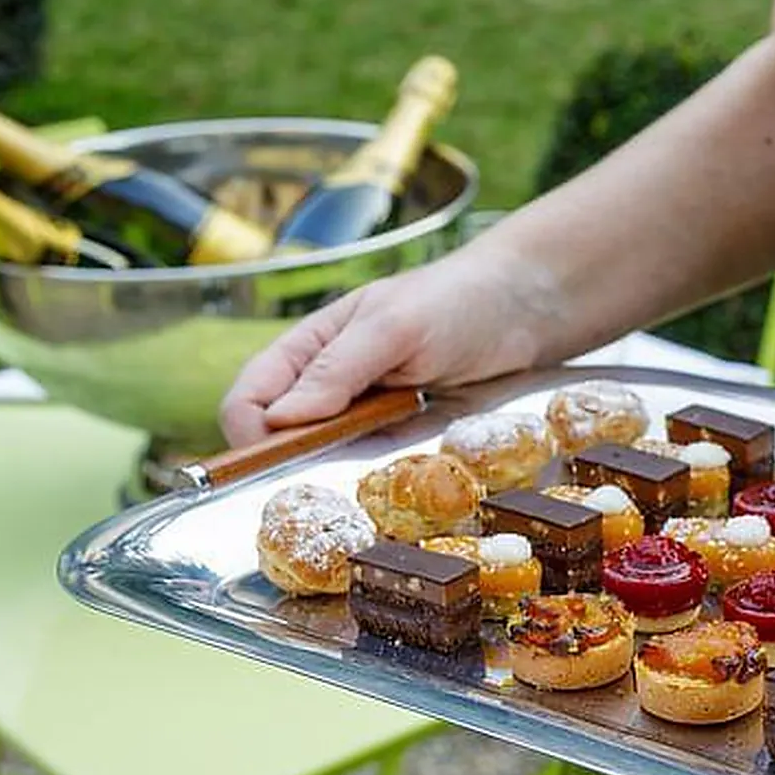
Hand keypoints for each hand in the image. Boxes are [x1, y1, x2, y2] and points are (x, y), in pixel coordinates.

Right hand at [218, 246, 557, 447]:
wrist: (526, 309)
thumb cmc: (454, 300)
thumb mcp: (393, 327)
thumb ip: (337, 369)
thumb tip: (280, 420)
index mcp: (306, 349)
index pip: (248, 400)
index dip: (252, 433)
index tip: (282, 455)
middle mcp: (326, 386)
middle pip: (282, 441)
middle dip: (297, 462)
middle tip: (339, 465)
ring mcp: (365, 416)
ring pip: (327, 461)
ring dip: (343, 470)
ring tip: (382, 458)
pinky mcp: (402, 437)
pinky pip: (375, 468)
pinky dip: (381, 474)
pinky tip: (406, 463)